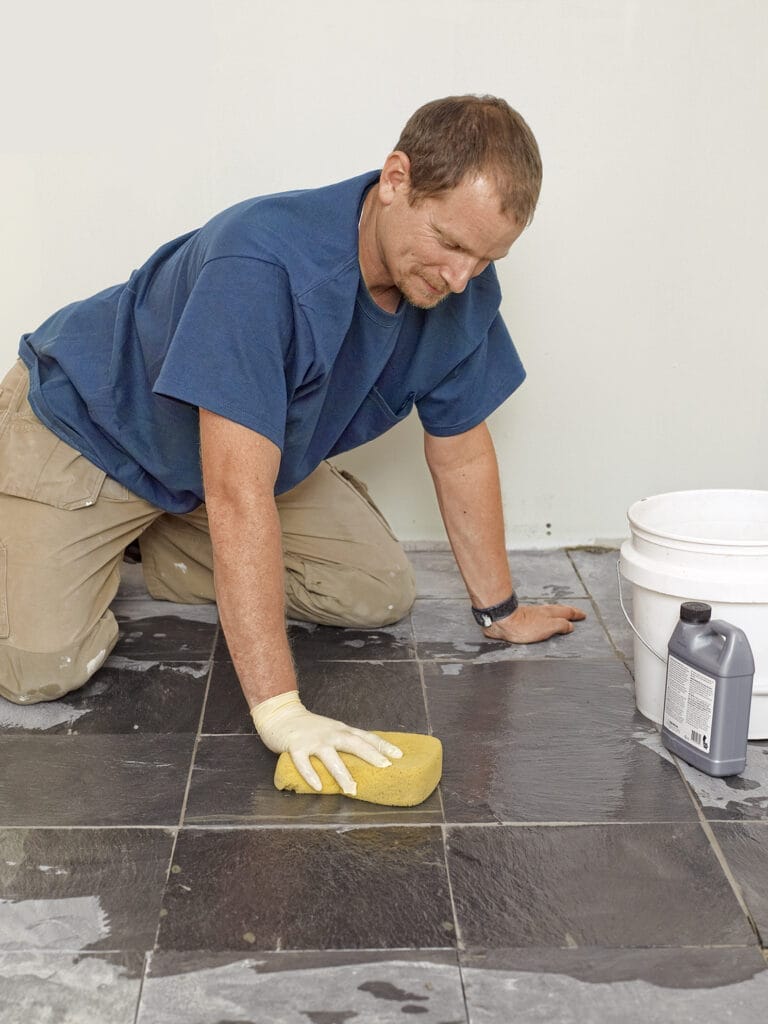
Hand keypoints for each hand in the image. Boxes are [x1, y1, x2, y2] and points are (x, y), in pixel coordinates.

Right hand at [250, 690, 402, 795]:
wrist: (281, 714)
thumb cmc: (309, 726)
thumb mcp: (331, 730)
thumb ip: (345, 741)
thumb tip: (366, 759)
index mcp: (341, 730)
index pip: (366, 737)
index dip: (382, 745)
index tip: (399, 755)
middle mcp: (330, 733)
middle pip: (354, 743)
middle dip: (370, 754)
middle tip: (385, 767)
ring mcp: (313, 740)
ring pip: (330, 757)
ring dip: (342, 773)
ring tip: (352, 789)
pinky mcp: (296, 747)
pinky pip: (304, 763)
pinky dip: (311, 774)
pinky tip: (318, 786)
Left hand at [482, 603, 585, 643]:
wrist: (503, 622)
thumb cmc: (524, 626)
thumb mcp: (548, 627)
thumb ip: (560, 626)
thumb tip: (570, 626)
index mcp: (550, 614)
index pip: (566, 613)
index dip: (575, 614)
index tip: (582, 615)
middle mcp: (541, 612)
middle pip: (558, 610)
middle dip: (568, 612)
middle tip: (575, 613)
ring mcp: (531, 614)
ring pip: (548, 613)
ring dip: (556, 614)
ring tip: (561, 616)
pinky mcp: (521, 619)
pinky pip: (538, 617)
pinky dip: (545, 618)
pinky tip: (541, 621)